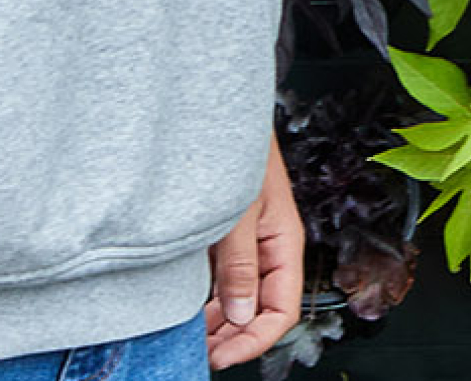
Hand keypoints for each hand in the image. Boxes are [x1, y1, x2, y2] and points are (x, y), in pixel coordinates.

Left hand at [201, 135, 304, 369]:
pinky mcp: (223, 237)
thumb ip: (240, 265)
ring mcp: (245, 244)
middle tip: (201, 355)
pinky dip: (207, 300)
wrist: (213, 114)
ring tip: (192, 338)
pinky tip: (187, 310)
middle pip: (261, 310)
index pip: (282, 310)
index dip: (255, 340)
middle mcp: (267, 248)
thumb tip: (243, 315)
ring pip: (240, 298)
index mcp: (284, 243)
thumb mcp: (238, 213)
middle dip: (235, 338)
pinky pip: (221, 280)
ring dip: (219, 323)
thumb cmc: (232, 149)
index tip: (222, 357)